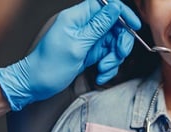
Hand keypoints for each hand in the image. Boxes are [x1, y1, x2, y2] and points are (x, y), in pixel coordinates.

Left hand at [0, 0, 140, 110]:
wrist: (36, 84)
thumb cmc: (49, 65)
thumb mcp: (77, 45)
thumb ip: (98, 26)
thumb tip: (115, 8)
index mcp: (77, 18)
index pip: (105, 5)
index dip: (122, 12)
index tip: (133, 26)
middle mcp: (84, 27)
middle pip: (114, 26)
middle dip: (120, 42)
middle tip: (118, 55)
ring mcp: (88, 40)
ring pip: (113, 43)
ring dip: (113, 59)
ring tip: (103, 69)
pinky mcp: (90, 53)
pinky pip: (107, 56)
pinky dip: (108, 67)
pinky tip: (99, 75)